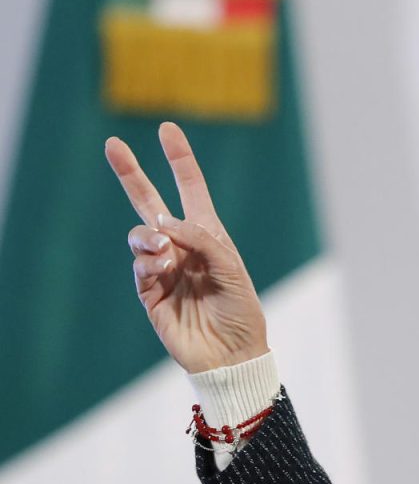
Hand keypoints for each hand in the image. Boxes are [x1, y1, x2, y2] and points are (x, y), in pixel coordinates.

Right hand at [104, 122, 268, 373]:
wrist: (232, 354)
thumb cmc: (241, 311)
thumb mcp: (231, 268)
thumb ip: (201, 240)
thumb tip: (163, 224)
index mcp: (208, 235)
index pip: (190, 189)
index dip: (179, 160)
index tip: (168, 129)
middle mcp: (182, 247)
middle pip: (149, 203)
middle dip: (132, 174)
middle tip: (112, 144)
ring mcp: (163, 268)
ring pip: (141, 236)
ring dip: (150, 237)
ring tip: (165, 252)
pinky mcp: (149, 293)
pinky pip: (140, 266)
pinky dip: (149, 262)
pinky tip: (163, 267)